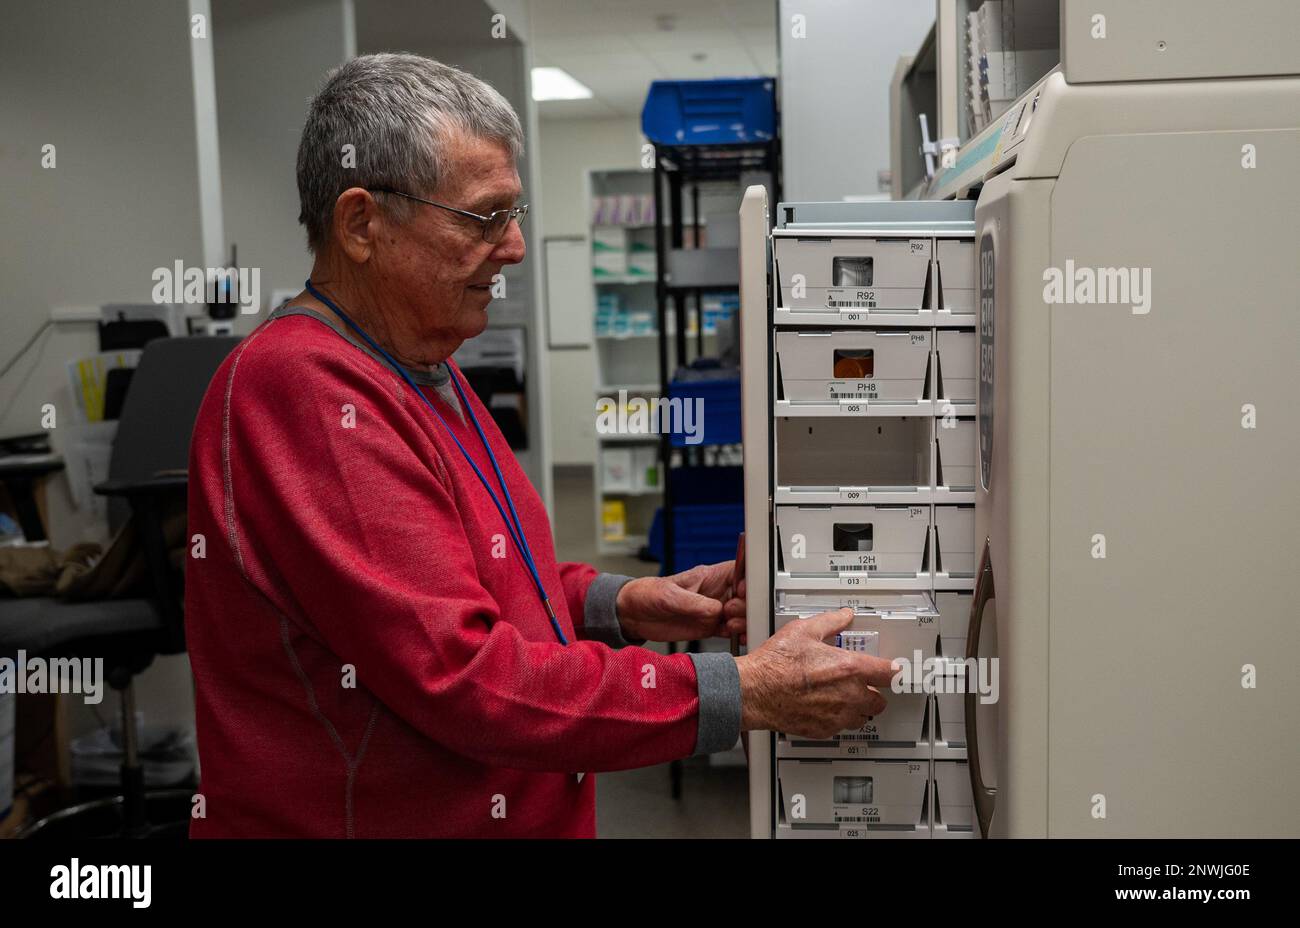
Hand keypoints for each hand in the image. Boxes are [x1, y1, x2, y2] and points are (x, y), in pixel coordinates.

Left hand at [615, 560, 745, 642]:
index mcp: (710, 576)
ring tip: (731, 627)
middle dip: (745, 606)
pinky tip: (737, 637)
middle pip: (746, 596)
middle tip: (730, 614)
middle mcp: (716, 593)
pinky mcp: (710, 627)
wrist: (633, 615)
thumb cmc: (648, 594)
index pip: (741, 572)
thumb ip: (696, 603)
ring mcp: (714, 611)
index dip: (748, 582)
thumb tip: (718, 611)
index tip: (743, 593)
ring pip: (742, 615)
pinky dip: (738, 634)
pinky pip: (732, 630)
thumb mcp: (671, 596)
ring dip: (743, 622)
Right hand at [735, 608, 897, 739]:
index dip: (895, 671)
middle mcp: (848, 695)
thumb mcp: (803, 631)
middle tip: (861, 682)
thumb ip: (830, 622)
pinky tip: (825, 707)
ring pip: (863, 717)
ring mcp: (837, 716)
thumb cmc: (775, 664)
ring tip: (844, 696)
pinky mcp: (824, 729)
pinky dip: (839, 719)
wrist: (754, 691)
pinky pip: (842, 727)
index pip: (889, 673)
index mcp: (848, 668)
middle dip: (874, 691)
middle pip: (880, 700)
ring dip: (859, 708)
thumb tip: (844, 616)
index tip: (896, 670)